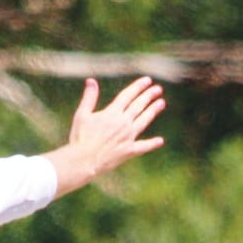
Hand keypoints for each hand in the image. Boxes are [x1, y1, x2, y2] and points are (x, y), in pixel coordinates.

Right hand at [45, 76, 166, 196]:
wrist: (84, 161)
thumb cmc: (80, 138)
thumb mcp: (82, 115)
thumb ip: (89, 98)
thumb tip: (91, 80)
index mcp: (112, 113)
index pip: (128, 95)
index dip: (138, 87)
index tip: (147, 80)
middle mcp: (123, 123)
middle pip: (139, 106)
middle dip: (149, 96)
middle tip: (158, 89)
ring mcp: (128, 137)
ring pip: (144, 121)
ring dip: (153, 111)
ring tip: (161, 103)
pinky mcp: (129, 151)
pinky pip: (143, 146)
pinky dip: (152, 144)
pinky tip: (160, 141)